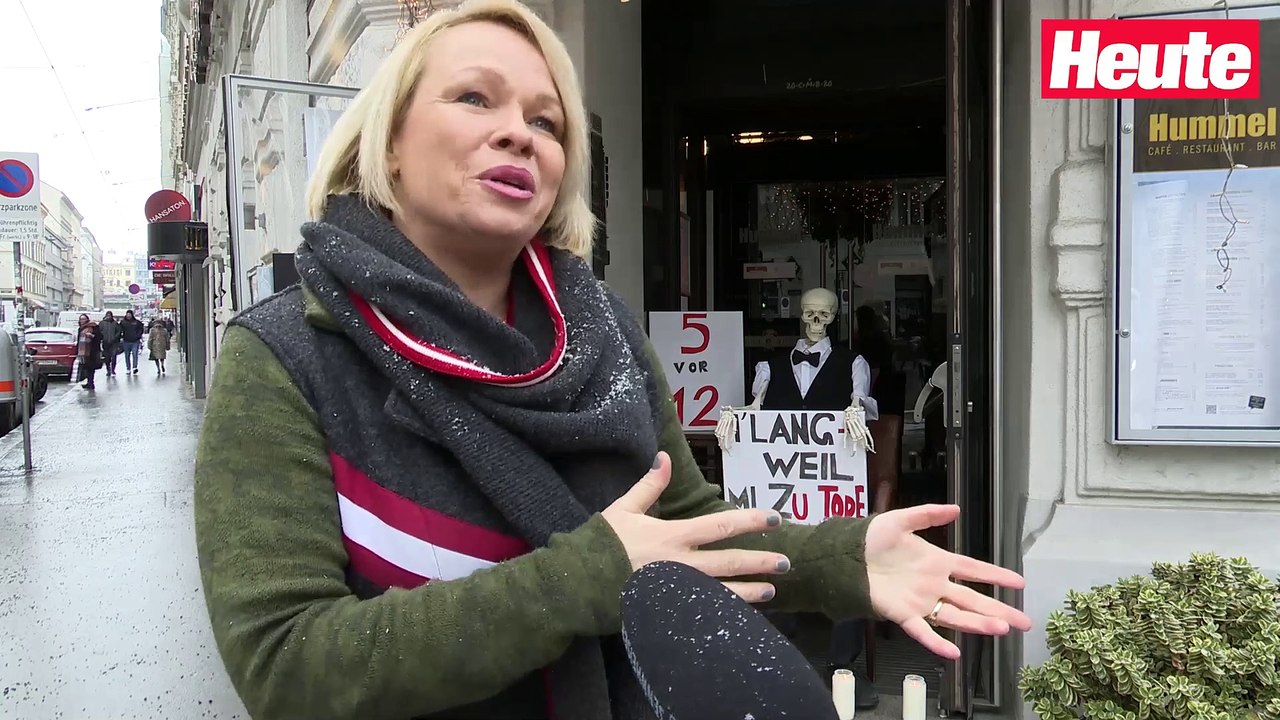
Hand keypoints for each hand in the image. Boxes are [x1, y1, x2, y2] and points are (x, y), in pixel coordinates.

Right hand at [602, 452, 788, 602]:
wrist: (577, 583)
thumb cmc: (600, 544)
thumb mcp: (623, 509)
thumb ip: (649, 486)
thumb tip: (664, 458)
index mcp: (672, 535)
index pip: (721, 526)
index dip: (751, 521)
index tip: (774, 518)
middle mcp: (681, 564)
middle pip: (730, 562)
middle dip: (760, 561)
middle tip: (786, 562)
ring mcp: (676, 591)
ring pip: (722, 592)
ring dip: (749, 591)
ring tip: (771, 591)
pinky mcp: (667, 611)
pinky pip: (703, 613)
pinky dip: (723, 613)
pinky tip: (739, 616)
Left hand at [865, 504, 1031, 658]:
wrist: (844, 555)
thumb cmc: (871, 538)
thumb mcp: (900, 520)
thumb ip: (927, 515)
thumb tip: (956, 509)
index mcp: (937, 562)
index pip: (974, 570)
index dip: (996, 576)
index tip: (1020, 583)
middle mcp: (934, 585)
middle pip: (972, 600)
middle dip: (999, 611)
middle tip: (1024, 622)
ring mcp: (920, 601)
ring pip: (955, 617)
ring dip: (978, 624)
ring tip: (1002, 630)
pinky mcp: (902, 613)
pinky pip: (923, 631)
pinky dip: (937, 643)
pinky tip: (954, 653)